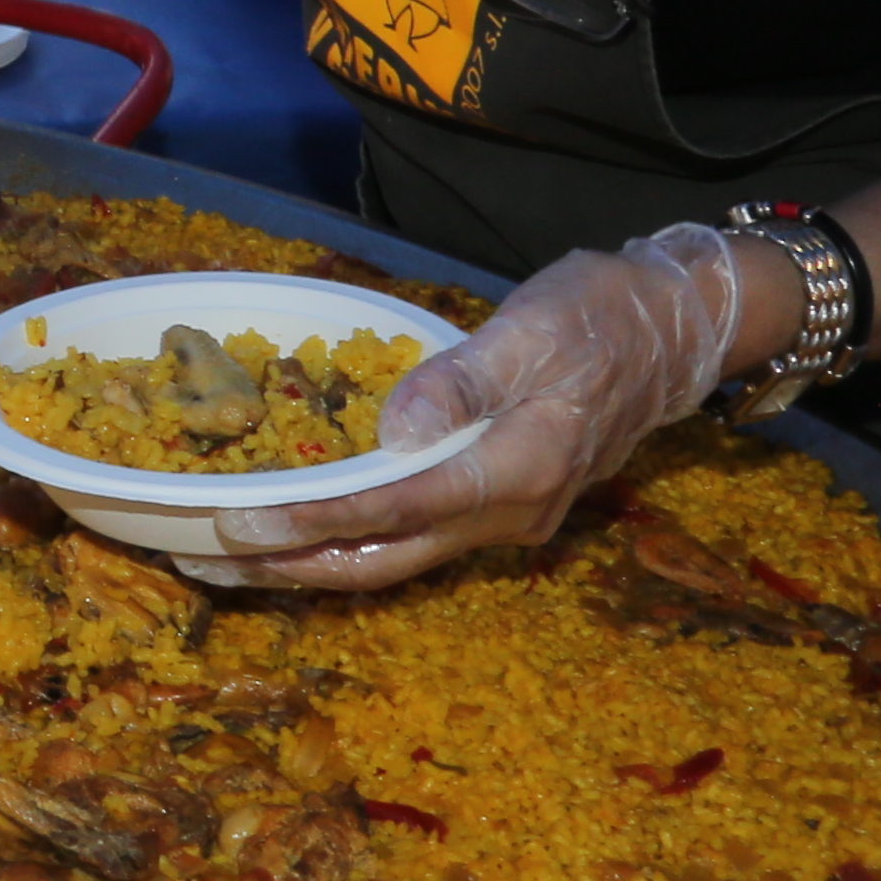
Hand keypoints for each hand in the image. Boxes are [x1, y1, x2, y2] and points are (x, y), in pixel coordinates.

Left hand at [178, 226, 755, 593]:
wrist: (675, 330)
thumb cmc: (601, 315)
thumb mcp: (531, 328)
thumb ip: (460, 382)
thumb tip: (393, 431)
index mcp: (519, 467)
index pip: (399, 506)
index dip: (316, 518)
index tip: (243, 523)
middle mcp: (512, 511)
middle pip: (388, 557)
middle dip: (294, 565)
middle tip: (206, 559)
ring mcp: (509, 517)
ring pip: (398, 557)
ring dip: (315, 563)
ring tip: (232, 560)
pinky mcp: (500, 505)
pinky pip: (414, 538)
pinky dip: (351, 540)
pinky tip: (299, 533)